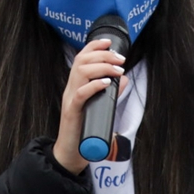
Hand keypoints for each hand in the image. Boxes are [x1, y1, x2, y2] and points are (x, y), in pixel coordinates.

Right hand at [52, 38, 127, 174]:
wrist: (72, 152)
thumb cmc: (86, 129)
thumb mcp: (101, 107)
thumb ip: (111, 93)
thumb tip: (123, 79)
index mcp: (76, 85)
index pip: (81, 58)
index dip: (94, 46)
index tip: (109, 42)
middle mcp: (71, 89)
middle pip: (82, 61)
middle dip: (103, 55)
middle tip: (121, 59)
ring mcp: (70, 99)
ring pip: (80, 73)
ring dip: (102, 67)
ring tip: (117, 70)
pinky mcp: (71, 112)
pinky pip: (80, 94)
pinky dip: (94, 86)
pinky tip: (106, 83)